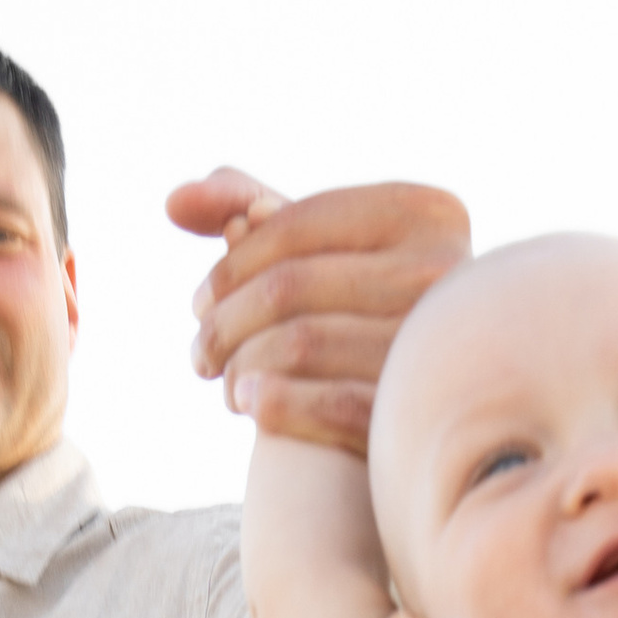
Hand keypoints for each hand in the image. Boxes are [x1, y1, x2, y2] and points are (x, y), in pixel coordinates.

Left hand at [167, 170, 472, 451]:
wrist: (443, 415)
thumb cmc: (370, 318)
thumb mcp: (329, 252)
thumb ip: (253, 209)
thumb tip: (174, 202)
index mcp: (424, 213)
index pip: (295, 227)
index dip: (229, 266)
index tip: (200, 303)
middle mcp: (442, 269)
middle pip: (289, 287)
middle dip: (225, 322)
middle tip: (200, 354)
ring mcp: (434, 341)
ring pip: (299, 344)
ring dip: (242, 367)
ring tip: (224, 384)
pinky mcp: (422, 409)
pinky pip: (329, 405)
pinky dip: (276, 404)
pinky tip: (249, 405)